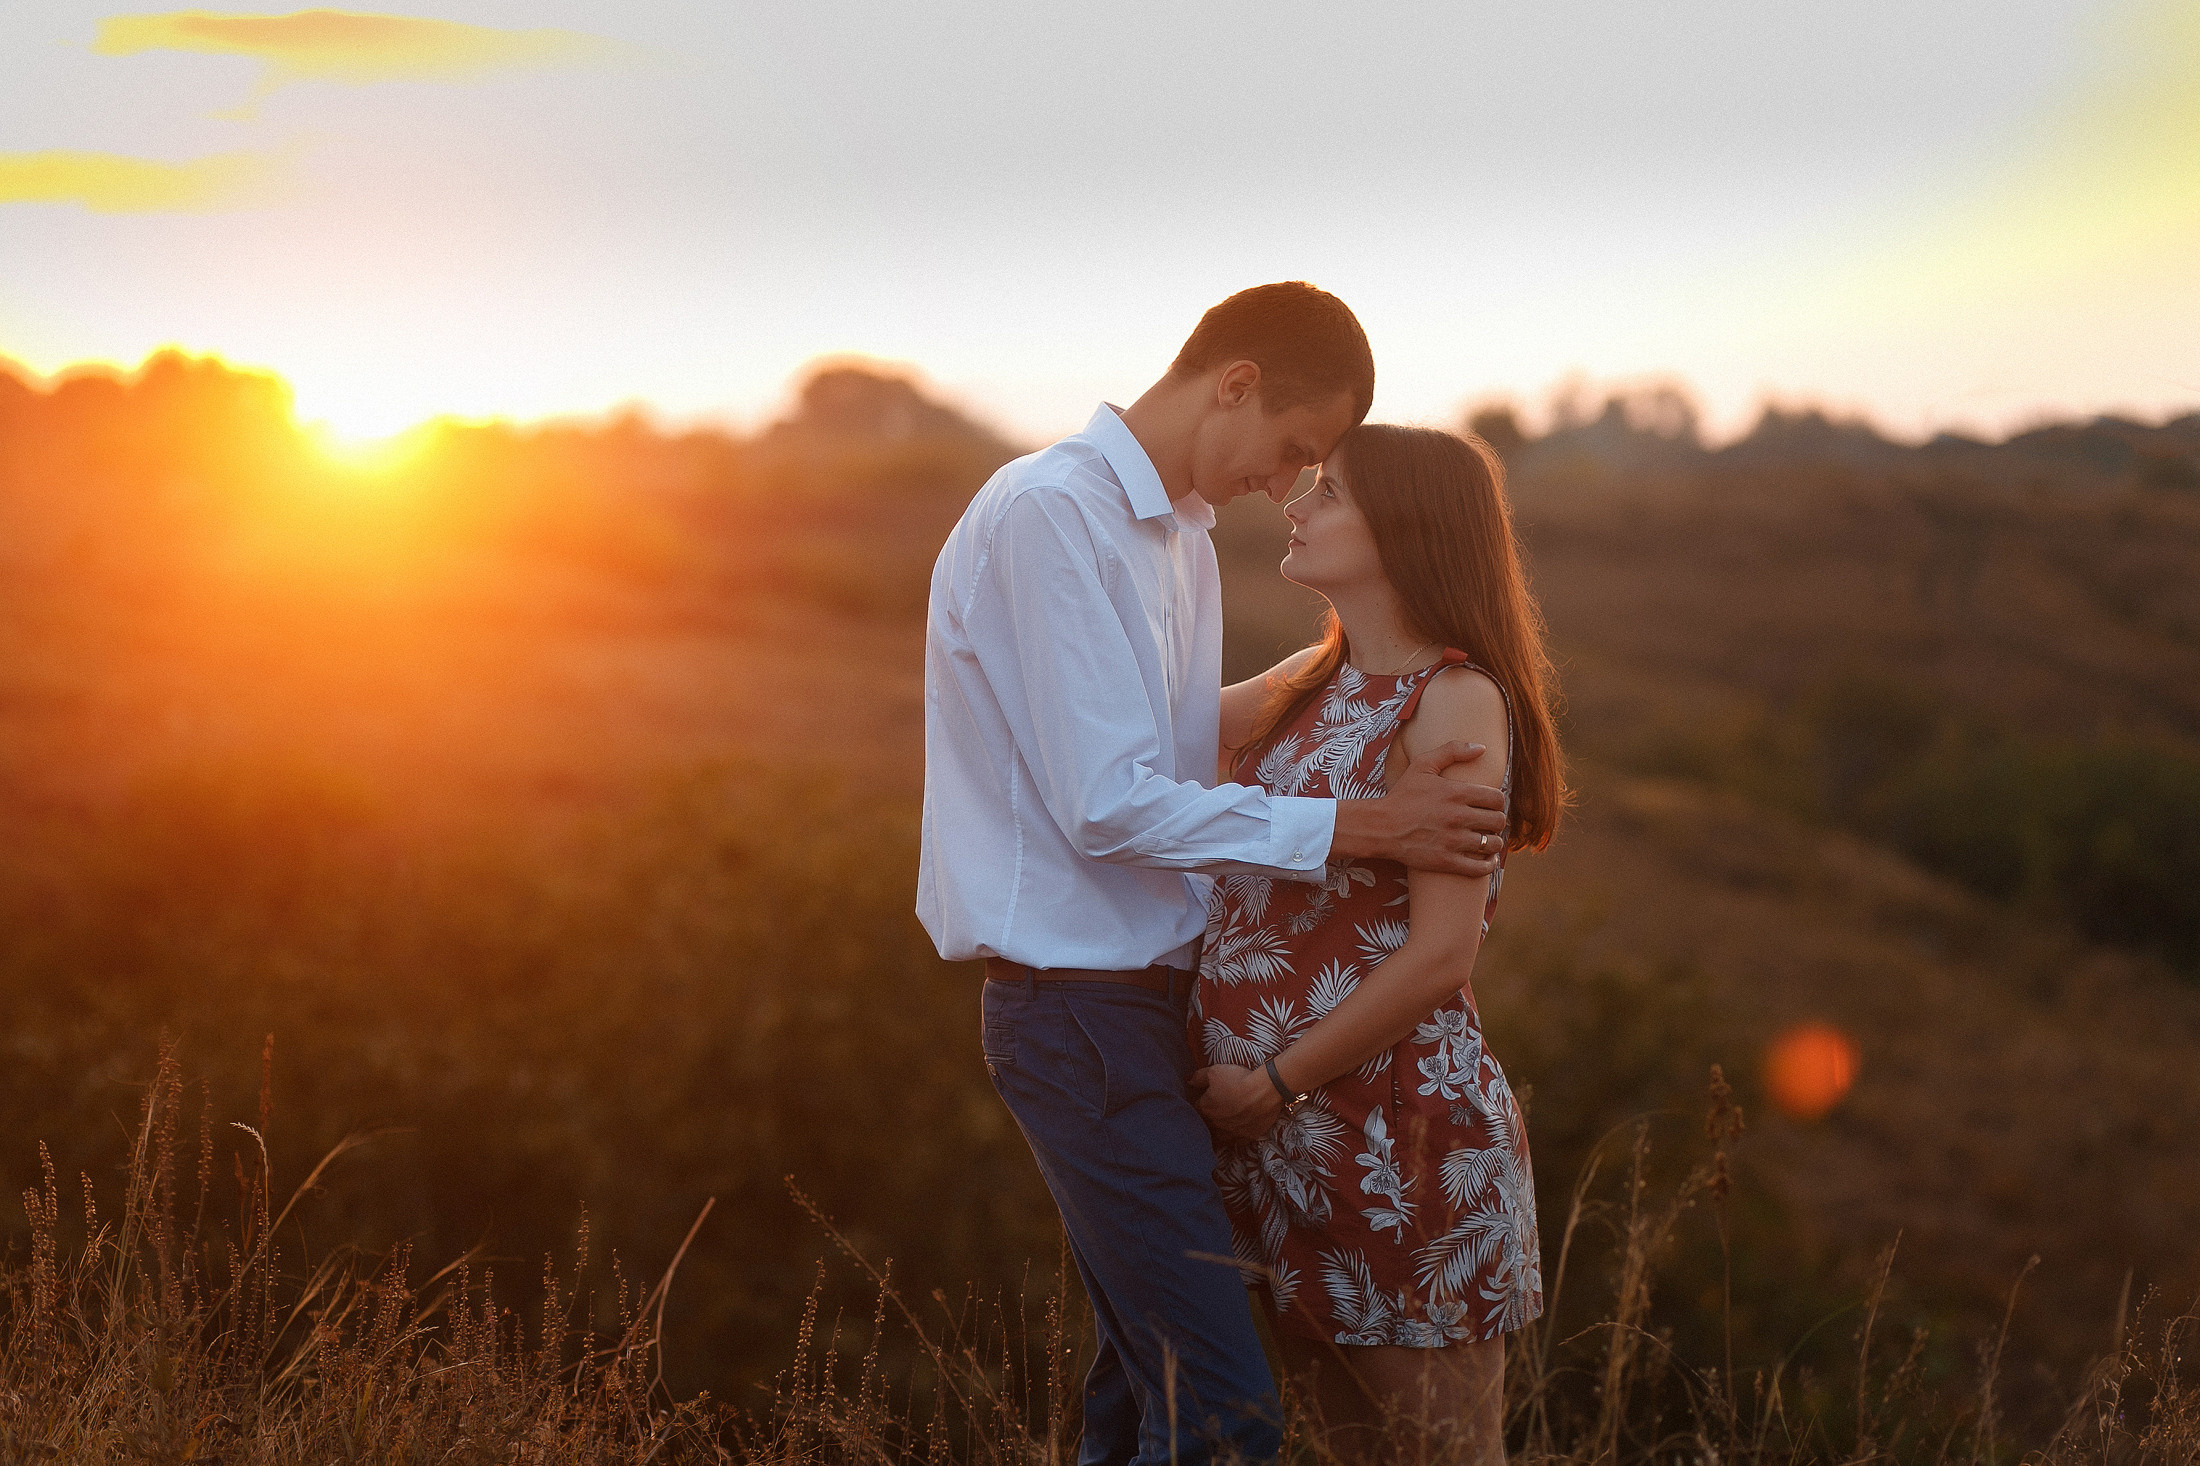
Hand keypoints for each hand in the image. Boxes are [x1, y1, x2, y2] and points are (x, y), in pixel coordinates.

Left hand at [1193, 1064, 1285, 1142]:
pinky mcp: (1245, 1138)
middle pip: (1204, 1127)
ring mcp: (1230, 1134)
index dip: (1196, 1105)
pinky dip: (1232, 1139)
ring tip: (1217, 1129)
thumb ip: (1198, 1077)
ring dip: (1215, 1135)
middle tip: (1208, 1116)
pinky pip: (1235, 1143)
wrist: (1264, 1092)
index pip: (1193, 1110)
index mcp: (1204, 1109)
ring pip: (1217, 1139)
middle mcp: (1215, 1125)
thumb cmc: (1238, 1079)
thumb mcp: (1215, 1072)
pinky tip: (1233, 1134)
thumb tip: (1188, 1082)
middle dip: (1204, 1122)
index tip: (1200, 1101)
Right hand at [1335, 741, 1505, 875]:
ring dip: (1494, 843)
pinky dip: (1488, 865)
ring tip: (1487, 840)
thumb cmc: (1402, 795)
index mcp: (1456, 793)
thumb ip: (1452, 751)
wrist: (1380, 827)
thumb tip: (1482, 748)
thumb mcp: (1422, 765)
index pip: (1497, 798)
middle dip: (1496, 821)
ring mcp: (1453, 841)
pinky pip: (1480, 867)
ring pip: (1492, 844)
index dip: (1497, 802)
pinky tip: (1486, 859)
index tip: (1489, 806)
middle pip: (1498, 821)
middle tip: (1488, 823)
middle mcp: (1458, 817)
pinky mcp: (1446, 861)